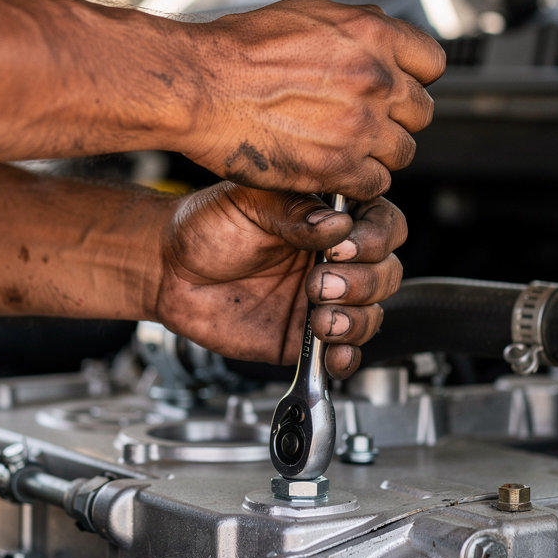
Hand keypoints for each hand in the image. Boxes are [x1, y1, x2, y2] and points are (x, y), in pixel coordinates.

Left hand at [154, 183, 406, 377]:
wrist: (170, 270)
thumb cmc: (207, 226)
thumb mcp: (250, 201)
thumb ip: (294, 212)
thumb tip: (337, 226)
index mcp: (331, 218)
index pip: (382, 223)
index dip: (375, 237)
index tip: (343, 247)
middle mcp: (335, 259)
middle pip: (386, 272)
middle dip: (362, 282)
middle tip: (318, 283)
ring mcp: (324, 300)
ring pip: (373, 313)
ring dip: (357, 319)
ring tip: (320, 317)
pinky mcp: (306, 338)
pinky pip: (344, 352)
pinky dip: (347, 356)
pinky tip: (333, 353)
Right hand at [181, 0, 444, 201]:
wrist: (200, 86)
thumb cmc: (238, 48)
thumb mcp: (308, 14)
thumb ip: (355, 31)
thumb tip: (380, 40)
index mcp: (374, 35)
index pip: (432, 63)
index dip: (412, 78)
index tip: (395, 88)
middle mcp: (376, 79)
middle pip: (420, 112)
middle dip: (395, 118)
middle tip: (362, 122)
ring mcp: (361, 126)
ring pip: (402, 153)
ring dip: (377, 153)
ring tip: (342, 147)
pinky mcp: (339, 167)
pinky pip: (375, 184)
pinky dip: (357, 182)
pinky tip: (331, 169)